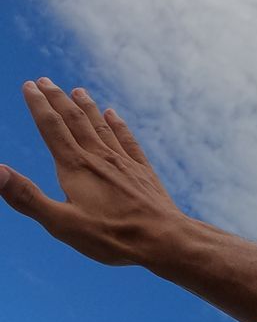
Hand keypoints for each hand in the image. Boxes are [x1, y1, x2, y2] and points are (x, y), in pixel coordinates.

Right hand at [0, 79, 187, 265]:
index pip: (51, 127)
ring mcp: (124, 163)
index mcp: (75, 167)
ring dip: (87, 107)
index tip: (29, 86)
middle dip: (58, 99)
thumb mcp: (61, 224)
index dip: (38, 105)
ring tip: (77, 91)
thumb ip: (26, 197)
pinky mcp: (144, 173)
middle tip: (44, 81)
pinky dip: (118, 125)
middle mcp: (99, 158)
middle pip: (75, 121)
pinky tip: (114, 115)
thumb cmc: (113, 236)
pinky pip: (128, 141)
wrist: (166, 240)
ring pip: (101, 127)